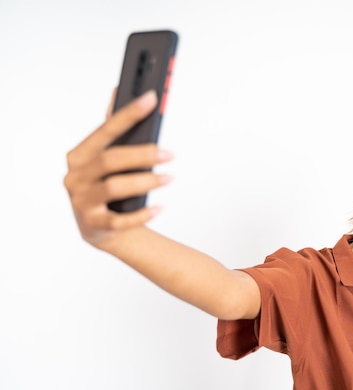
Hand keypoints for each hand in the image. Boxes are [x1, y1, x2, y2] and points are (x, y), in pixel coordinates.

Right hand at [63, 90, 172, 249]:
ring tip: (169, 178)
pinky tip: (160, 208)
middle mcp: (75, 176)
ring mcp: (82, 202)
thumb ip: (111, 128)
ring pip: (114, 188)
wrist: (101, 229)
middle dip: (143, 154)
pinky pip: (120, 221)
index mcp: (79, 155)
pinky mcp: (93, 225)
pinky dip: (143, 214)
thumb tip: (118, 90)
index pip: (105, 130)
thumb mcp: (106, 157)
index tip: (152, 99)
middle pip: (110, 160)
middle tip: (170, 153)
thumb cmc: (106, 184)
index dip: (129, 114)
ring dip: (146, 181)